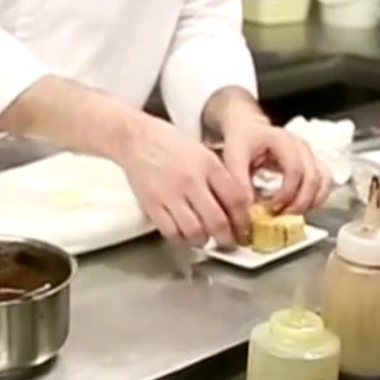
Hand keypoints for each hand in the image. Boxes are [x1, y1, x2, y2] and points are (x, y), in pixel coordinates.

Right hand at [117, 116, 251, 247]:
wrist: (136, 138)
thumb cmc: (170, 144)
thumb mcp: (203, 152)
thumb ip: (220, 178)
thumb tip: (238, 205)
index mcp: (208, 164)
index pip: (235, 199)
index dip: (243, 219)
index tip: (243, 227)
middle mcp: (191, 179)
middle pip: (217, 220)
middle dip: (227, 238)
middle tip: (228, 241)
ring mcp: (169, 193)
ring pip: (195, 231)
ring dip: (204, 241)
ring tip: (205, 239)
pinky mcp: (151, 204)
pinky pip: (171, 232)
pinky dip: (181, 239)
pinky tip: (185, 235)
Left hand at [217, 118, 331, 214]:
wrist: (248, 128)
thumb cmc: (242, 140)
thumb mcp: (233, 156)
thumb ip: (239, 181)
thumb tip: (248, 211)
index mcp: (283, 141)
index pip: (295, 170)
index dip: (287, 193)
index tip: (272, 209)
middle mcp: (302, 147)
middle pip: (313, 179)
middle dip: (300, 203)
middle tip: (282, 217)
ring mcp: (310, 155)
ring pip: (324, 182)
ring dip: (311, 203)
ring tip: (290, 215)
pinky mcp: (313, 164)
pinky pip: (324, 184)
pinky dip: (316, 199)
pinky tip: (298, 209)